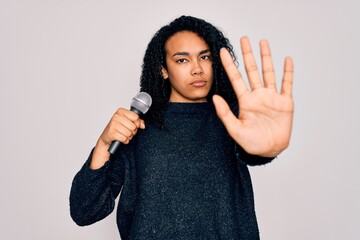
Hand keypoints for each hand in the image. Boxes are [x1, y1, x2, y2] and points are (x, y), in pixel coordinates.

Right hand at [90, 108, 144, 168]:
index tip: (133, 125)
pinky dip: (125, 140)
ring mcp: (113, 125)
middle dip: (133, 131)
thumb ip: (137, 121)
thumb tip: (142, 125)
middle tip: (129, 131)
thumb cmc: (117, 128)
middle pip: (133, 126)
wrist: (106, 137)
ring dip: (129, 136)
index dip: (137, 123)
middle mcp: (116, 117)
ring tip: (125, 135)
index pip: (136, 117)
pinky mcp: (111, 133)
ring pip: (129, 133)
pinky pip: (124, 138)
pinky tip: (122, 139)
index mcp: (121, 111)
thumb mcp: (127, 122)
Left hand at [213, 36, 293, 156]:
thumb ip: (224, 113)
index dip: (229, 64)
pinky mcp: (285, 102)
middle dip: (247, 55)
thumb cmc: (251, 142)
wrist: (269, 150)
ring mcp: (272, 97)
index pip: (235, 78)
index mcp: (245, 100)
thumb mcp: (234, 129)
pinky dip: (288, 72)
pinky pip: (287, 84)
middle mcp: (257, 95)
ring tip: (262, 42)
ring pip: (268, 73)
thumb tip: (214, 96)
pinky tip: (287, 60)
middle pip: (251, 70)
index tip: (222, 51)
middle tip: (243, 39)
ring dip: (266, 58)